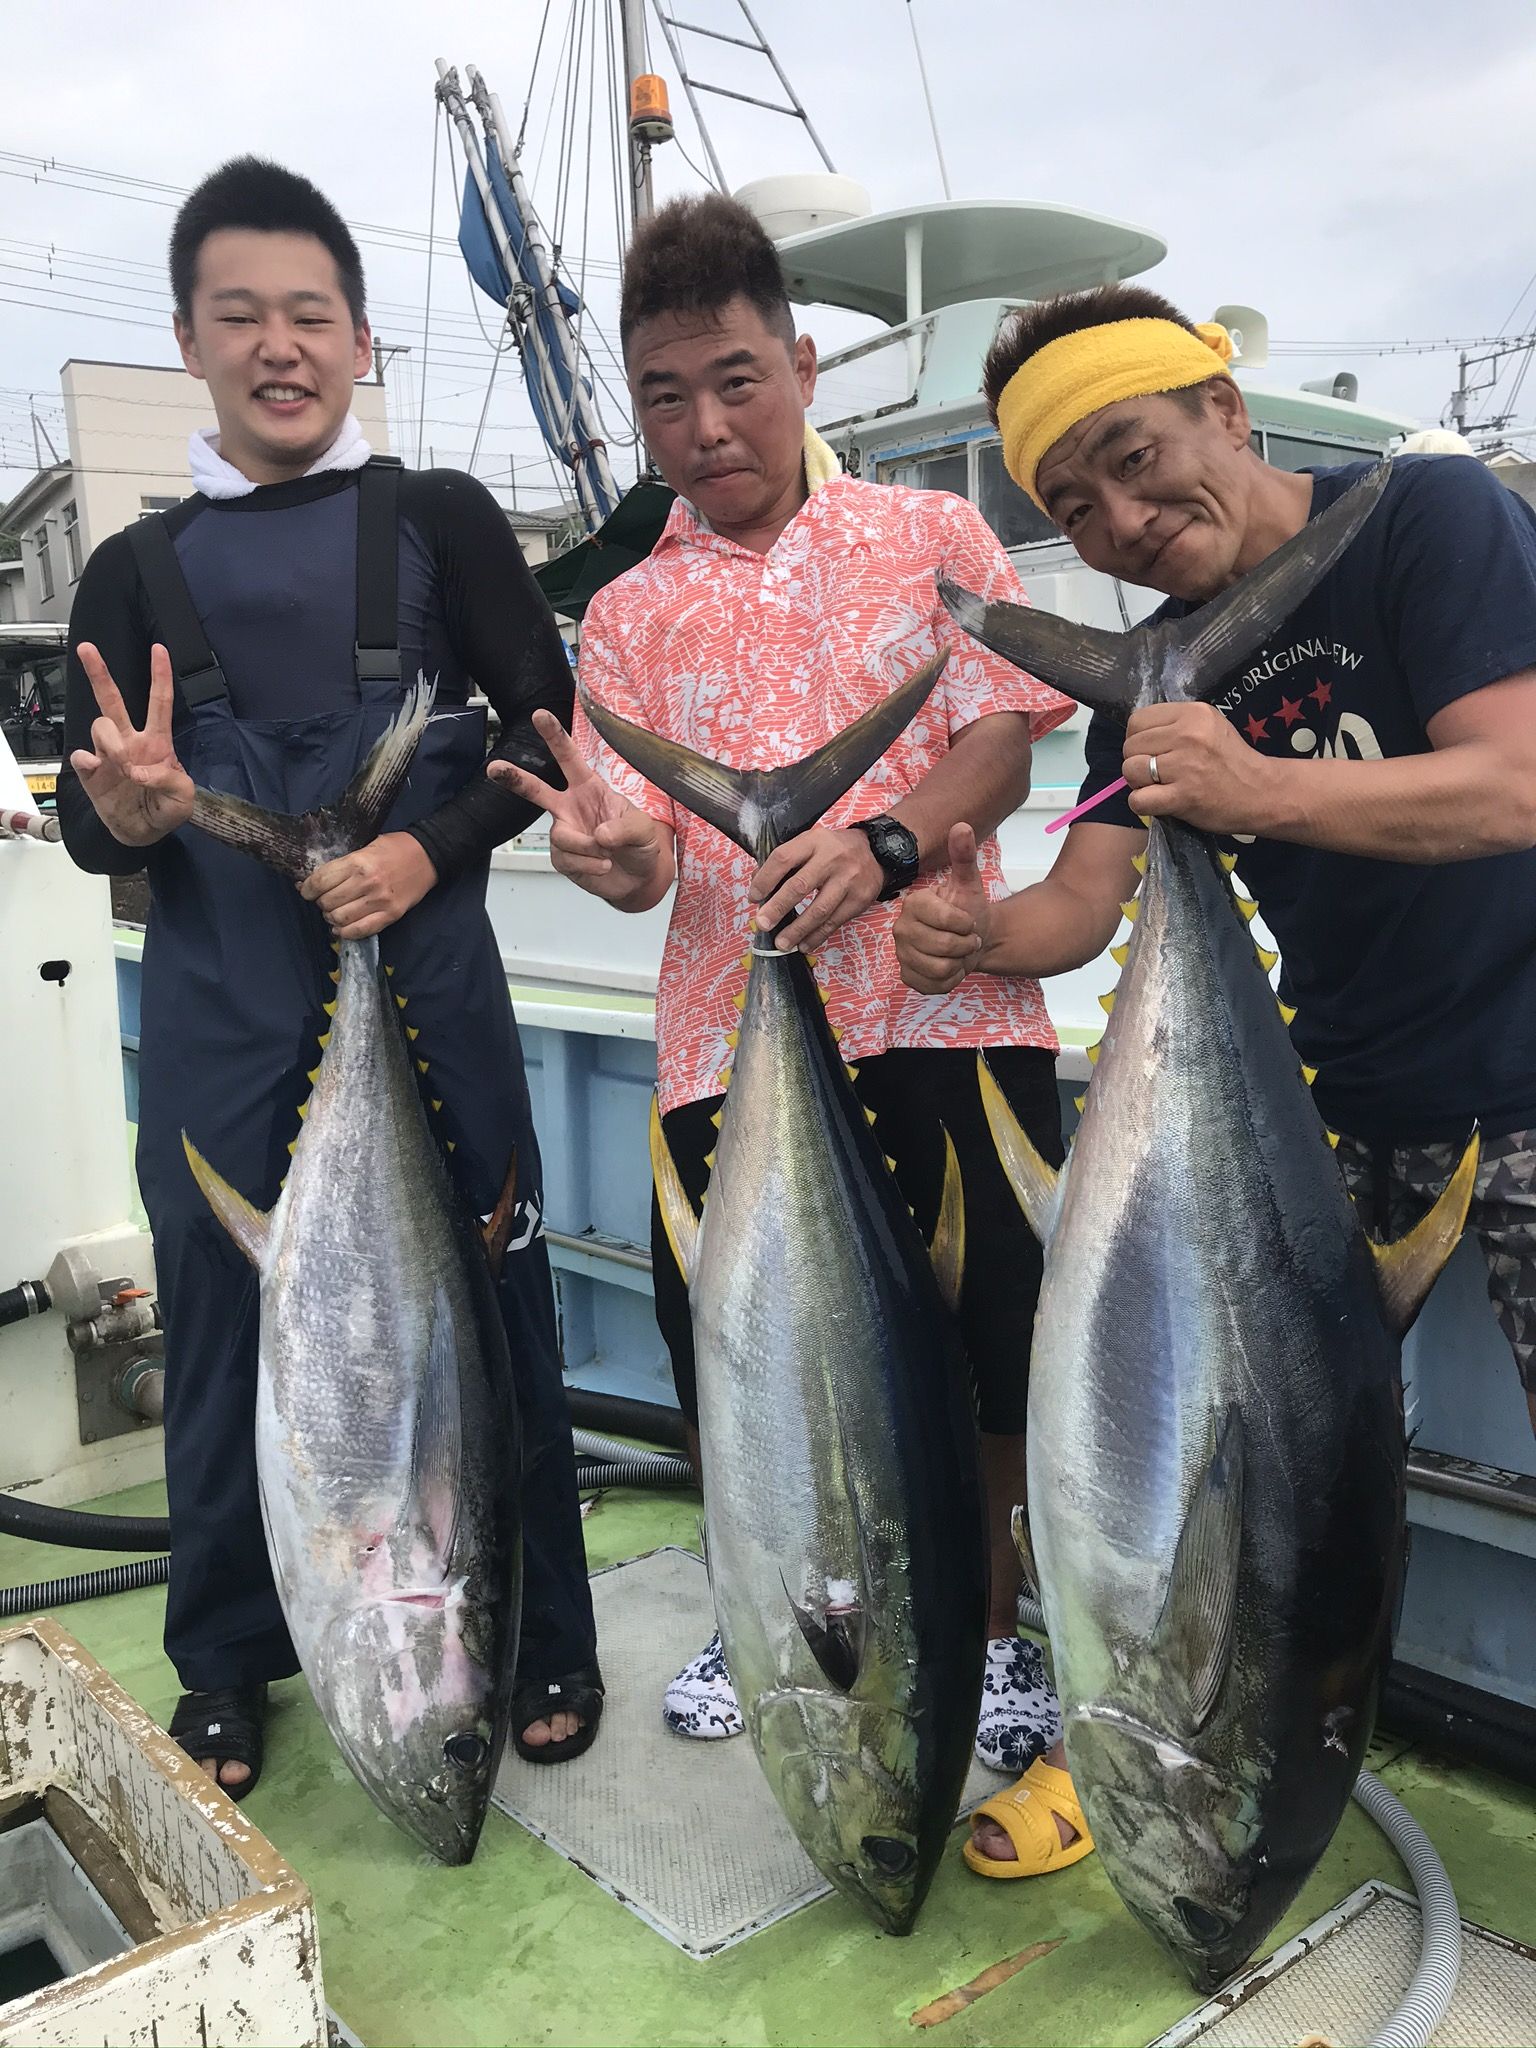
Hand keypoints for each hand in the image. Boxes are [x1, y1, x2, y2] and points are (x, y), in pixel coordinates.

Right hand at [70, 642, 194, 845]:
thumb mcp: (184, 800)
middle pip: (113, 701)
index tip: (159, 650)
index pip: (160, 703)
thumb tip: (140, 770)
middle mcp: (130, 741)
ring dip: (110, 742)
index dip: (160, 676)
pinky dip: (86, 760)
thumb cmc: (166, 810)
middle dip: (100, 673)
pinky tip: (96, 769)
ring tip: (121, 765)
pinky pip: (81, 756)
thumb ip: (171, 782)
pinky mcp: (91, 772)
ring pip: (100, 727)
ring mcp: (108, 755)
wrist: (142, 834)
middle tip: (87, 649)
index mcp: (157, 742)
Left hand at [300, 832, 437, 939]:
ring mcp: (379, 902)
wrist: (429, 856)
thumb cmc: (395, 847)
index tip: (307, 890)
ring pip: (340, 919)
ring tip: (334, 913)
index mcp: (358, 862)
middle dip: (321, 903)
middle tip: (325, 900)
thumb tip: (315, 881)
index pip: (321, 881)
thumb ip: (344, 864)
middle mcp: (367, 883)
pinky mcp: (391, 915)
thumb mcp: (366, 846)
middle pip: (328, 902)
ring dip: (331, 918)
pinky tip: (341, 927)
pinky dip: (345, 932)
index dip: (308, 888)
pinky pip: (360, 931)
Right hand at [487, 708, 662, 903]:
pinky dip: (588, 866)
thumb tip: (598, 835)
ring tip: (607, 854)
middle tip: (494, 768)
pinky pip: (567, 859)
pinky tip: (602, 866)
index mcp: (589, 787)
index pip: (569, 758)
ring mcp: (564, 831)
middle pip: (536, 789)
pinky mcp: (561, 857)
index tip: (540, 715)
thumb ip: (625, 827)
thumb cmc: (640, 844)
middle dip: (514, 778)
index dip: (555, 736)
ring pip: (561, 836)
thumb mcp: (643, 829)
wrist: (638, 878)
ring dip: (586, 847)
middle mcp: (570, 806)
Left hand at [749, 826, 884, 952]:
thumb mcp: (810, 843)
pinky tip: (804, 944)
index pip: (784, 858)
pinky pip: (834, 922)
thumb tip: (759, 886)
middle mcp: (832, 859)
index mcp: (814, 841)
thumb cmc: (833, 850)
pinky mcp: (859, 899)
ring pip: (819, 909)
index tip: (754, 897)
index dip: (765, 879)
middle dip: (778, 908)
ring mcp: (848, 880)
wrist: (875, 852)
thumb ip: (786, 861)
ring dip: (797, 930)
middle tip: (762, 924)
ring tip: (781, 943)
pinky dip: (817, 936)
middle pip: (800, 885)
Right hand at [893, 823, 990, 993]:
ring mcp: (902, 954)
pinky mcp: (907, 976)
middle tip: (967, 938)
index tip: (967, 920)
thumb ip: (964, 856)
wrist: (970, 938)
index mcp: (914, 903)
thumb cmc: (967, 911)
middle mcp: (901, 928)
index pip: (946, 920)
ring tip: (958, 952)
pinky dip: (951, 979)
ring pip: (941, 968)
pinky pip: (936, 985)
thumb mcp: (969, 883)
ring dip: (959, 962)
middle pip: (944, 946)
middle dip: (966, 945)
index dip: (965, 924)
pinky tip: (950, 966)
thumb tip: (962, 826)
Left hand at [1124, 702, 1278, 834]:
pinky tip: (1158, 802)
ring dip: (1138, 783)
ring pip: (1130, 770)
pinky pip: (1138, 799)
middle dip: (1137, 761)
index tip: (1151, 750)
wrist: (1262, 793)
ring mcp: (1185, 766)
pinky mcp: (1183, 796)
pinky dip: (1142, 804)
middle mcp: (1187, 735)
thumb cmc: (1231, 760)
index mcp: (1193, 714)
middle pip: (1130, 746)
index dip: (1137, 738)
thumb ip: (1176, 724)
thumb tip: (1137, 734)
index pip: (1137, 720)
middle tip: (1157, 772)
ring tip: (1158, 786)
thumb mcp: (1209, 726)